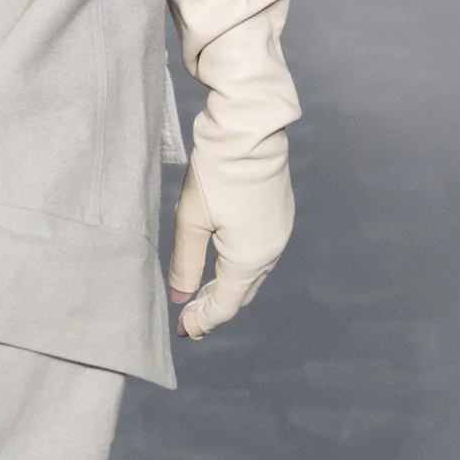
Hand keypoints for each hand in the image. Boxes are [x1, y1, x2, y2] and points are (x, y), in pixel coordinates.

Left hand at [166, 140, 291, 341]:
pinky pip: (261, 252)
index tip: (183, 330)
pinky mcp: (280, 214)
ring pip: (252, 273)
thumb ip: (185, 263)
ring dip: (228, 286)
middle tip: (189, 319)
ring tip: (201, 293)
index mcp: (249, 258)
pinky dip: (241, 265)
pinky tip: (223, 260)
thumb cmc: (216, 173)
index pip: (225, 305)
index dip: (203, 320)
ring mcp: (279, 232)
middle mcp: (271, 250)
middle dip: (215, 307)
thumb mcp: (190, 221)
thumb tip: (179, 297)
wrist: (248, 129)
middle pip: (242, 292)